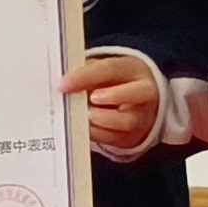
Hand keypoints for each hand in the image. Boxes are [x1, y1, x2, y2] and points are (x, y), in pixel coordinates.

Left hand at [67, 48, 168, 162]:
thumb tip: (65, 84)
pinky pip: (111, 138)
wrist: (139, 103)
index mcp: (133, 69)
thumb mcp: (104, 72)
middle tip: (89, 100)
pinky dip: (93, 132)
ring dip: (96, 118)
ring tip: (81, 114)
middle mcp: (144, 93)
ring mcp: (140, 117)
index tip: (63, 85)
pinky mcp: (131, 136)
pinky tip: (82, 125)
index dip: (85, 76)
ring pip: (123, 121)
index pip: (110, 69)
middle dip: (109, 96)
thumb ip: (86, 73)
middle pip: (132, 93)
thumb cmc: (115, 83)